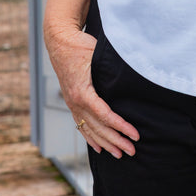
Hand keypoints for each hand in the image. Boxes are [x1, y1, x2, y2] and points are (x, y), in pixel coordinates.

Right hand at [45, 24, 139, 158]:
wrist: (60, 41)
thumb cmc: (80, 45)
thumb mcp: (97, 54)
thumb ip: (111, 67)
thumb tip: (132, 74)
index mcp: (82, 93)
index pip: (105, 116)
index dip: (121, 127)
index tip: (135, 135)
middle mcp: (75, 103)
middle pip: (99, 128)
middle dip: (116, 141)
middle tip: (132, 151)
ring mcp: (72, 104)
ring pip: (90, 130)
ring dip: (106, 143)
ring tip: (120, 155)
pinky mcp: (72, 102)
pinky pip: (81, 125)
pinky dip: (90, 138)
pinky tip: (99, 148)